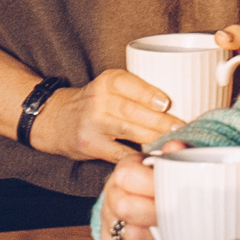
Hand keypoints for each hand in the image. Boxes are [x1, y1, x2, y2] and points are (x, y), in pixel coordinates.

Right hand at [29, 69, 182, 162]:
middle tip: (183, 127)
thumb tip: (183, 102)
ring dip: (155, 137)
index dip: (148, 94)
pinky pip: (120, 153)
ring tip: (175, 141)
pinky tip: (155, 157)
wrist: (55, 119)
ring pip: (130, 130)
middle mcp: (98, 100)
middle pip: (133, 110)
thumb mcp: (109, 87)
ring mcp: (94, 124)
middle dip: (161, 120)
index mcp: (107, 81)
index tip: (167, 103)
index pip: (129, 83)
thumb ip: (137, 91)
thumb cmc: (94, 103)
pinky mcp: (92, 145)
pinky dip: (139, 156)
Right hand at [97, 141, 179, 239]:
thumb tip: (176, 148)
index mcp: (124, 171)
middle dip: (156, 213)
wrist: (147, 204)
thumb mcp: (167, 166)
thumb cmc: (161, 185)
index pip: (128, 176)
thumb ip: (174, 156)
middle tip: (178, 214)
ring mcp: (110, 222)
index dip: (153, 184)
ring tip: (174, 231)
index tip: (175, 188)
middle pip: (125, 208)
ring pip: (130, 235)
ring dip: (158, 236)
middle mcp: (112, 195)